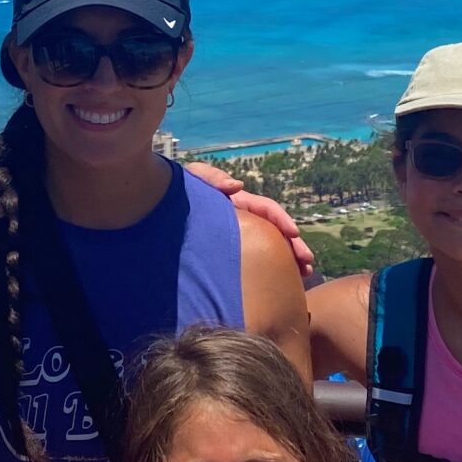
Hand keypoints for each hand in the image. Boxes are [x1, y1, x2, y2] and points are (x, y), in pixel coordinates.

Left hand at [185, 163, 318, 282]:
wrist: (155, 204)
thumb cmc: (173, 190)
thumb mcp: (192, 178)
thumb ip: (211, 177)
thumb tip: (237, 186)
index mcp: (237, 202)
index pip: (266, 209)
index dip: (282, 220)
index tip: (294, 234)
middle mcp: (241, 219)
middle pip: (274, 232)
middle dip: (294, 247)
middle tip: (307, 265)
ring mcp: (237, 237)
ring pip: (269, 248)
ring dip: (288, 260)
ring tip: (303, 276)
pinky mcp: (229, 253)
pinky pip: (254, 261)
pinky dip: (269, 270)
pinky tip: (279, 284)